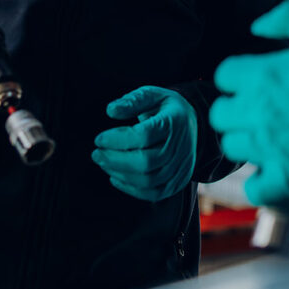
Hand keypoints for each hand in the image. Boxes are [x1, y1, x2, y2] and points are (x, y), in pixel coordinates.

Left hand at [92, 86, 197, 200]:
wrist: (192, 124)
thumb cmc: (166, 109)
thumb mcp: (153, 95)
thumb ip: (133, 101)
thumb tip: (111, 110)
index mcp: (175, 122)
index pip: (145, 136)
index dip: (118, 140)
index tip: (99, 139)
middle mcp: (181, 147)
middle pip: (146, 162)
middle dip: (115, 160)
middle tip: (97, 154)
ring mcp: (181, 167)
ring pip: (148, 180)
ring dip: (120, 173)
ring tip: (104, 163)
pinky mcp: (177, 181)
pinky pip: (153, 193)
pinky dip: (131, 189)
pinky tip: (116, 176)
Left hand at [211, 1, 288, 207]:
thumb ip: (284, 18)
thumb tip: (256, 27)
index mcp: (262, 74)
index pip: (223, 76)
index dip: (239, 75)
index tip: (256, 77)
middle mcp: (258, 112)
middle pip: (220, 114)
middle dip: (237, 107)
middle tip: (261, 106)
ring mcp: (271, 147)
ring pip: (232, 148)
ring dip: (247, 140)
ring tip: (270, 135)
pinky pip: (256, 190)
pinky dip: (261, 183)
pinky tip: (274, 171)